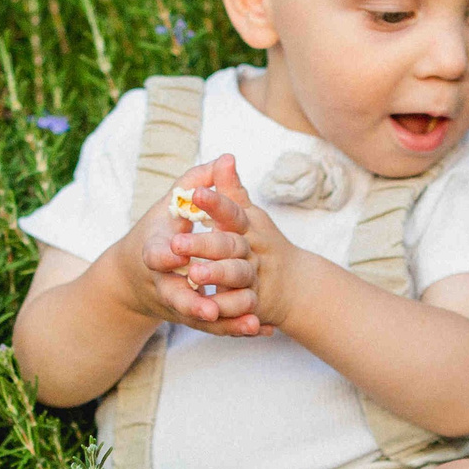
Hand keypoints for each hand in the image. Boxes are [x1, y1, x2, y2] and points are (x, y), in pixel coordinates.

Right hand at [116, 156, 270, 336]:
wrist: (134, 279)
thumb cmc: (159, 232)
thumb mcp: (170, 204)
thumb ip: (195, 181)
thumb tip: (226, 158)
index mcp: (154, 251)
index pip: (156, 255)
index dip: (165, 255)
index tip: (175, 253)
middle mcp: (164, 282)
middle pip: (177, 295)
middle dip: (193, 302)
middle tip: (211, 309)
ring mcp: (177, 304)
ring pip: (200, 317)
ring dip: (225, 322)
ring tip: (250, 323)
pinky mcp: (191, 317)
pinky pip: (216, 328)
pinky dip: (236, 329)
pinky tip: (260, 329)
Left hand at [199, 155, 317, 332]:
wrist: (292, 284)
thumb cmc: (260, 243)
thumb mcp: (246, 215)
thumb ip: (231, 191)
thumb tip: (226, 157)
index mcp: (247, 225)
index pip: (231, 211)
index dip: (215, 202)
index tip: (195, 193)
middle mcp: (252, 249)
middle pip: (230, 245)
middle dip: (204, 244)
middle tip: (176, 242)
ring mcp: (254, 277)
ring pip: (237, 275)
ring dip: (218, 274)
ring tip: (194, 274)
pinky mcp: (254, 303)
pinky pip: (242, 308)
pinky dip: (230, 311)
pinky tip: (210, 310)